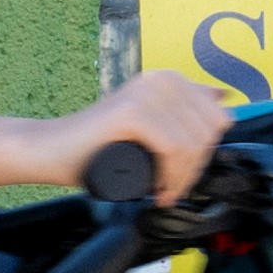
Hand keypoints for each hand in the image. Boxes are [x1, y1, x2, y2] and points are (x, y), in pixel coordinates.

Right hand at [46, 69, 232, 199]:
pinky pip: (173, 149)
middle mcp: (162, 79)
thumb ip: (182, 107)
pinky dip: (170, 176)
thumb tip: (222, 96)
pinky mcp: (132, 111)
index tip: (182, 175)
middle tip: (169, 189)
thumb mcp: (151, 124)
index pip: (219, 120)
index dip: (205, 155)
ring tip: (161, 193)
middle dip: (194, 169)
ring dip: (181, 178)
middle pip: (209, 133)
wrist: (49, 151)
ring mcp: (146, 92)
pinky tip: (154, 190)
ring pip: (193, 144)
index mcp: (171, 79)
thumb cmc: (97, 146)